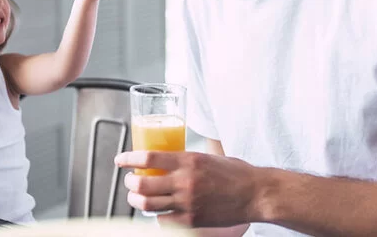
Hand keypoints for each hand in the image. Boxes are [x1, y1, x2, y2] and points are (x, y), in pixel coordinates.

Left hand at [114, 150, 259, 227]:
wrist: (256, 194)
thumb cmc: (236, 173)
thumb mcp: (209, 157)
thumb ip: (188, 159)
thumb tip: (169, 159)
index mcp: (189, 160)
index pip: (148, 157)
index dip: (129, 158)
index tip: (120, 160)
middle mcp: (185, 181)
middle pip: (142, 183)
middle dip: (129, 182)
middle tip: (129, 180)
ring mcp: (187, 202)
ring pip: (147, 204)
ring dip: (136, 199)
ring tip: (136, 196)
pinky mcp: (192, 220)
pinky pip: (162, 220)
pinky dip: (156, 215)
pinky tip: (157, 211)